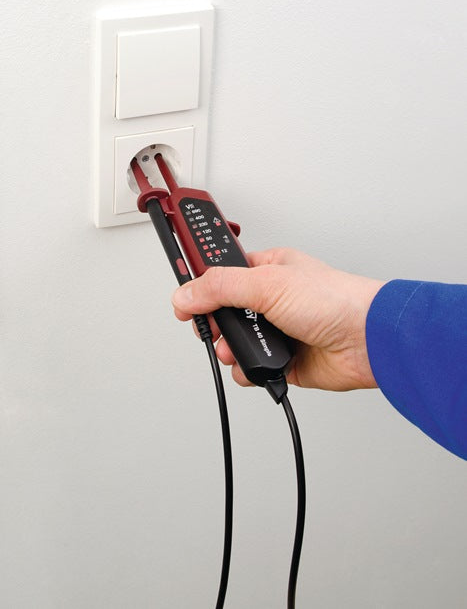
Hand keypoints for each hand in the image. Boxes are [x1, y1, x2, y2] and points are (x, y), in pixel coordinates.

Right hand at [172, 248, 384, 390]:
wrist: (367, 341)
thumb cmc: (334, 300)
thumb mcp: (267, 283)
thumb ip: (220, 287)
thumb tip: (186, 294)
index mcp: (268, 269)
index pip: (222, 272)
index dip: (201, 283)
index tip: (183, 295)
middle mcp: (271, 299)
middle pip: (223, 311)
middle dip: (214, 323)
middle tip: (212, 326)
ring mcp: (278, 330)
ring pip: (234, 342)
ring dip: (231, 349)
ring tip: (239, 348)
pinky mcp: (284, 359)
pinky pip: (252, 368)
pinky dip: (251, 370)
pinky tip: (261, 364)